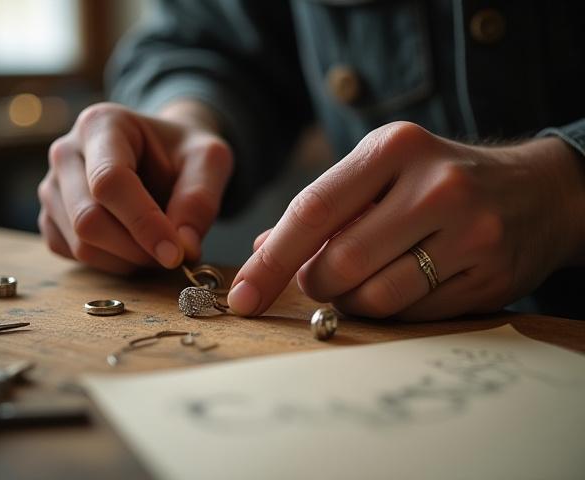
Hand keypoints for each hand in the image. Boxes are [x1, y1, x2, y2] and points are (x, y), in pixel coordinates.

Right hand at [38, 101, 232, 272]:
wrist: (162, 153)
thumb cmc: (183, 152)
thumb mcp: (209, 161)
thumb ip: (200, 199)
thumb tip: (183, 248)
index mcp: (101, 125)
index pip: (110, 181)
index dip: (144, 223)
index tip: (176, 254)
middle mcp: (66, 153)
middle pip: (88, 219)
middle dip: (138, 249)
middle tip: (175, 253)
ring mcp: (52, 187)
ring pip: (80, 244)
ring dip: (128, 260)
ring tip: (159, 246)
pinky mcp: (51, 218)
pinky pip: (74, 255)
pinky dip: (111, 264)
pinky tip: (136, 248)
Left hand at [228, 122, 584, 319]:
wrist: (536, 191)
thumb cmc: (438, 181)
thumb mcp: (382, 172)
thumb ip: (324, 208)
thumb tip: (264, 250)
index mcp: (394, 148)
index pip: (313, 210)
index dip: (271, 260)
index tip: (242, 295)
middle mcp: (434, 185)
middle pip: (340, 261)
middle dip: (315, 283)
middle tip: (320, 279)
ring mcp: (468, 231)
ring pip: (375, 296)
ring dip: (352, 301)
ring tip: (365, 279)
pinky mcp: (489, 274)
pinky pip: (414, 314)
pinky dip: (393, 310)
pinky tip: (406, 283)